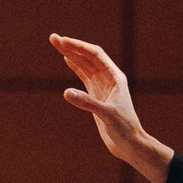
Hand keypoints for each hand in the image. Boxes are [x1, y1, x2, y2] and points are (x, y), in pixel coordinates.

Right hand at [51, 34, 172, 182]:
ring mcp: (102, 86)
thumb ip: (87, 103)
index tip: (63, 41)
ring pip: (84, 65)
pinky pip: (84, 77)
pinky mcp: (96, 96)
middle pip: (88, 57)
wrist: (129, 144)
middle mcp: (109, 78)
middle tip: (53, 38)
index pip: (95, 55)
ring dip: (71, 55)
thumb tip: (66, 92)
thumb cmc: (124, 129)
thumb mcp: (106, 115)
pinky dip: (75, 67)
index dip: (79, 47)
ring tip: (56, 44)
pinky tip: (67, 59)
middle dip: (71, 47)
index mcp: (115, 77)